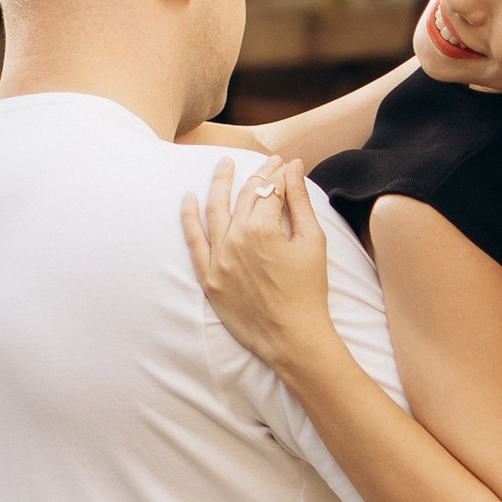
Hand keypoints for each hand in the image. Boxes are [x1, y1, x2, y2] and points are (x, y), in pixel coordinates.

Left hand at [181, 157, 333, 375]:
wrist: (292, 337)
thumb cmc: (309, 291)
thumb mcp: (313, 242)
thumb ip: (301, 201)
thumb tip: (292, 167)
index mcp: (263, 229)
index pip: (268, 190)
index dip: (278, 175)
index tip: (283, 165)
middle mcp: (236, 239)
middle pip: (244, 197)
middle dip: (257, 176)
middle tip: (266, 164)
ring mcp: (218, 259)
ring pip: (214, 210)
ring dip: (219, 184)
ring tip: (223, 165)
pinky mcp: (209, 278)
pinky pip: (193, 241)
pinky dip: (188, 217)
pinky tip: (188, 197)